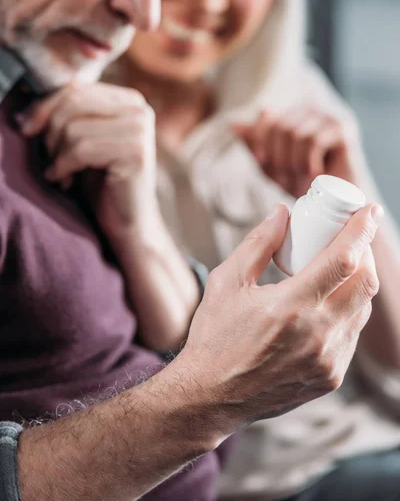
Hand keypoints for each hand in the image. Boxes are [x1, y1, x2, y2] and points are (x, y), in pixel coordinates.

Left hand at [19, 82, 156, 236]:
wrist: (127, 222)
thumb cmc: (100, 182)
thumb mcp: (82, 138)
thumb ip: (68, 113)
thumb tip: (26, 97)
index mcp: (129, 100)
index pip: (76, 88)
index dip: (44, 107)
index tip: (25, 129)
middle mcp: (140, 109)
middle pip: (73, 102)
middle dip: (50, 132)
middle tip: (48, 158)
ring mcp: (141, 129)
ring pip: (74, 128)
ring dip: (56, 155)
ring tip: (60, 174)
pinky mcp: (136, 152)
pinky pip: (82, 149)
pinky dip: (64, 167)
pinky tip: (64, 181)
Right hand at [182, 203, 381, 429]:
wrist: (211, 396)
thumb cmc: (215, 336)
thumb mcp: (227, 282)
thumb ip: (257, 244)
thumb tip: (282, 213)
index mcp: (291, 307)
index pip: (342, 259)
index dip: (360, 230)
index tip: (367, 210)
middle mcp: (317, 335)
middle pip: (365, 283)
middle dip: (364, 253)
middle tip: (351, 239)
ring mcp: (328, 360)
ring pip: (362, 309)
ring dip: (357, 282)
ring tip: (339, 268)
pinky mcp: (330, 377)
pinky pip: (351, 336)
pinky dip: (348, 312)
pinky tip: (328, 304)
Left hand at [234, 104, 362, 197]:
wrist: (336, 208)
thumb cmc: (304, 186)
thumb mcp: (271, 166)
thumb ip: (255, 145)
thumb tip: (232, 125)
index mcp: (292, 114)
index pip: (267, 115)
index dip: (261, 141)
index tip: (263, 162)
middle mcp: (310, 110)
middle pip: (280, 126)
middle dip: (279, 157)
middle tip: (287, 178)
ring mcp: (328, 117)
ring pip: (295, 133)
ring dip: (294, 163)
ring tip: (302, 179)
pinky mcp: (343, 128)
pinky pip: (313, 140)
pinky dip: (309, 163)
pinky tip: (316, 176)